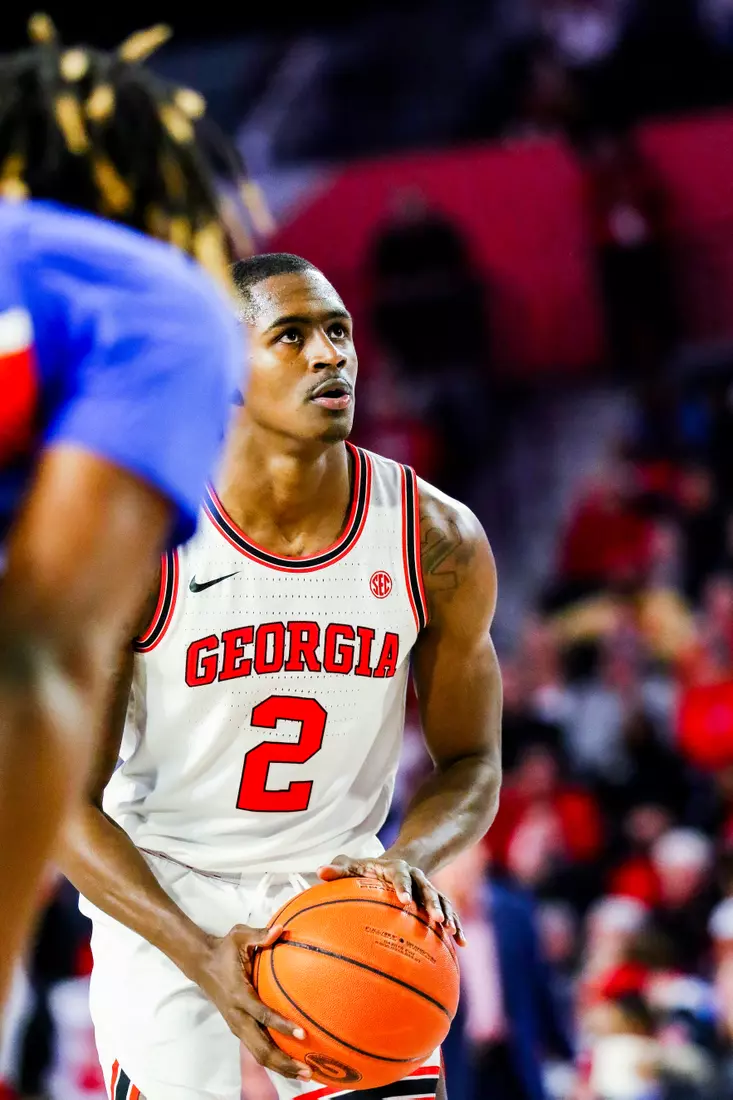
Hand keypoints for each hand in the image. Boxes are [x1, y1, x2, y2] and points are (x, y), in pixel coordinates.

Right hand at [191, 924, 311, 1081]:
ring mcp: (237, 1026)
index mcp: (239, 995)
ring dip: (280, 1066)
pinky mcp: (239, 1029)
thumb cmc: (224, 950)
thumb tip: (280, 929)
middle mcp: (237, 1017)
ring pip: (258, 1054)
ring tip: (304, 1074)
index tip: (302, 1033)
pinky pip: (257, 1049)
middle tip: (307, 1070)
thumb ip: (259, 934)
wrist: (201, 964)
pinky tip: (290, 1065)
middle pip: (260, 1048)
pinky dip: (273, 1060)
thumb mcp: (239, 936)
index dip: (281, 1025)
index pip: (262, 1015)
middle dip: (283, 1062)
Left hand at [318, 855, 465, 944]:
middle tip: (435, 920)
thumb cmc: (367, 871)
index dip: (403, 887)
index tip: (404, 901)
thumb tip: (320, 871)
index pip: (400, 875)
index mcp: (396, 868)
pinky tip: (463, 944)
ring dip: (448, 915)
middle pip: (427, 889)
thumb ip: (339, 869)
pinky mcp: (436, 904)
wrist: (395, 866)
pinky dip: (458, 926)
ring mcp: (428, 891)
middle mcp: (417, 878)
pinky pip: (450, 913)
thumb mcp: (353, 866)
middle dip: (432, 904)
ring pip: (442, 901)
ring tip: (452, 932)